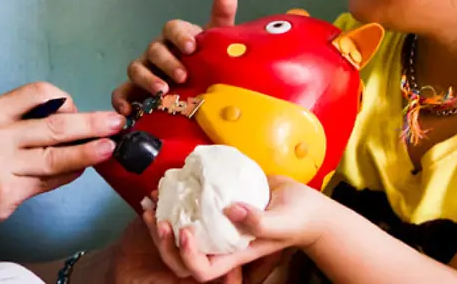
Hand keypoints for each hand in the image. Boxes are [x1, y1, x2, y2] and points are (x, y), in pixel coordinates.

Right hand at [0, 82, 125, 239]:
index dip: (66, 99)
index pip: (38, 92)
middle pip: (54, 123)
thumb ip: (21, 124)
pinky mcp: (6, 191)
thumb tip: (71, 124)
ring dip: (88, 151)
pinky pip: (47, 180)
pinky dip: (68, 175)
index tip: (77, 110)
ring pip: (55, 154)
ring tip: (110, 147)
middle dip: (91, 122)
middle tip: (117, 123)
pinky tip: (81, 171)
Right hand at [113, 0, 238, 114]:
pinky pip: (121, 92)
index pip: (172, 28)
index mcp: (176, 37)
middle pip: (155, 50)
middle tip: (184, 76)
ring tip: (163, 92)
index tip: (193, 47)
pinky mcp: (135, 91)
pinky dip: (121, 100)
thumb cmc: (208, 61)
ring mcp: (144, 70)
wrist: (203, 91)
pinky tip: (129, 110)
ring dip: (147, 79)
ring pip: (136, 68)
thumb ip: (222, 14)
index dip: (180, 36)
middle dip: (168, 62)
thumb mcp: (218, 40)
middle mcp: (157, 52)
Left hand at [142, 176, 328, 282]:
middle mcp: (221, 243)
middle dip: (163, 241)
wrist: (305, 203)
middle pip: (182, 257)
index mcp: (235, 253)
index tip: (186, 230)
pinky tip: (165, 186)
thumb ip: (261, 221)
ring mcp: (217, 225)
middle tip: (156, 217)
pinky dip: (174, 199)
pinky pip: (190, 208)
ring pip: (180, 233)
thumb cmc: (300, 218)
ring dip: (160, 221)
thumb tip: (229, 210)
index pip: (202, 270)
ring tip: (151, 201)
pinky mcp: (216, 206)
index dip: (188, 256)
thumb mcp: (284, 221)